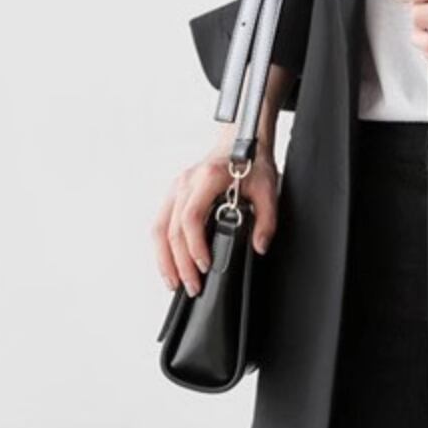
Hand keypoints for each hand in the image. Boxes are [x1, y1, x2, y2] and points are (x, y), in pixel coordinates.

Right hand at [151, 140, 278, 296]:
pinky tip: (169, 264)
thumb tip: (259, 246)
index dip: (195, 245)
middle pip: (172, 229)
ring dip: (164, 259)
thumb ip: (267, 219)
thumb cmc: (253, 162)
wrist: (242, 142)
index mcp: (208, 177)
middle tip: (193, 286)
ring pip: (159, 228)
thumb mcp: (268, 188)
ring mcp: (177, 187)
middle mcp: (186, 181)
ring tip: (174, 283)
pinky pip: (160, 223)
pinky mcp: (174, 194)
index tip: (206, 265)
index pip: (191, 217)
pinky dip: (162, 247)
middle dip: (180, 262)